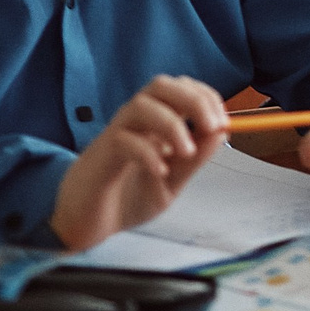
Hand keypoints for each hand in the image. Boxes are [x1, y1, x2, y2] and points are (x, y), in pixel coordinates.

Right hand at [50, 76, 226, 249]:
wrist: (87, 224)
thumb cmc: (127, 198)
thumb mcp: (173, 181)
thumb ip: (195, 159)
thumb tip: (221, 131)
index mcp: (154, 123)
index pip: (180, 88)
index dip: (206, 97)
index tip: (222, 123)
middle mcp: (134, 122)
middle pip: (160, 85)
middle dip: (193, 99)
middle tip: (211, 127)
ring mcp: (115, 136)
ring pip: (140, 105)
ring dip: (171, 123)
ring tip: (185, 151)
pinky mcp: (100, 158)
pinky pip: (122, 141)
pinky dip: (147, 153)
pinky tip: (160, 171)